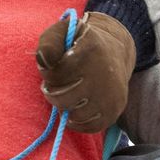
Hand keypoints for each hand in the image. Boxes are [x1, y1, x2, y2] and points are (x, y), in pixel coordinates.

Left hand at [36, 12, 136, 132]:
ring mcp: (111, 95)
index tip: (52, 67)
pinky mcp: (114, 111)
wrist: (114, 52)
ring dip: (64, 106)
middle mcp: (104, 74)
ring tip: (67, 93)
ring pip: (75, 114)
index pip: (55, 73)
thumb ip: (49, 42)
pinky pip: (88, 127)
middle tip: (56, 83)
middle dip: (53, 91)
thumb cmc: (79, 44)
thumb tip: (44, 61)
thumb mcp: (63, 31)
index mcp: (91, 50)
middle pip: (63, 98)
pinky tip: (75, 106)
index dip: (47, 73)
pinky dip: (77, 121)